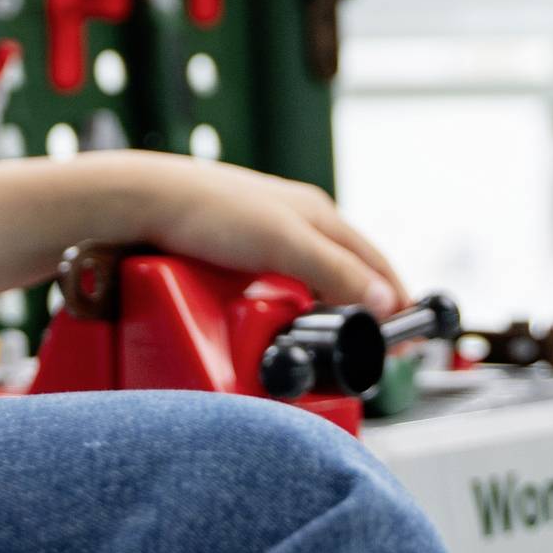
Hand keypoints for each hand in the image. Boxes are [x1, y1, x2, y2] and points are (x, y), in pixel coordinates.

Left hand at [108, 151, 407, 315]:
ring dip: (325, 310)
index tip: (409, 338)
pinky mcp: (238, 251)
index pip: (375, 263)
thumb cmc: (208, 210)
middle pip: (347, 273)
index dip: (397, 301)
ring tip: (329, 341)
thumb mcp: (283, 244)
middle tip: (372, 349)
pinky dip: (291, 308)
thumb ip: (335, 272)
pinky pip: (279, 285)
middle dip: (364, 309)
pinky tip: (281, 324)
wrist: (143, 203)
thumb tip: (385, 302)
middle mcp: (298, 222)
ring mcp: (267, 235)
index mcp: (318, 214)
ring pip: (313, 281)